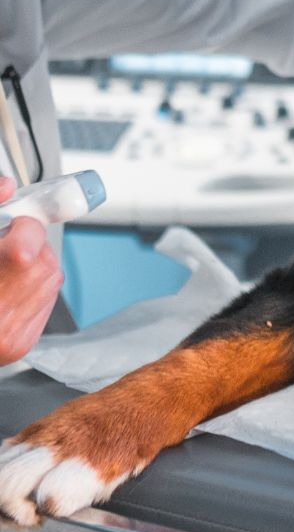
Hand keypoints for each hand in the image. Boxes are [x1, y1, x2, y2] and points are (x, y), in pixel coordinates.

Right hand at [0, 177, 62, 366]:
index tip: (14, 224)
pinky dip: (34, 285)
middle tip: (4, 243)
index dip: (24, 229)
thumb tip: (6, 186)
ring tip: (1, 266)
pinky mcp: (19, 345)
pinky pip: (47, 299)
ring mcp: (9, 337)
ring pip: (50, 279)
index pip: (25, 252)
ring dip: (32, 263)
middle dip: (28, 244)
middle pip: (43, 262)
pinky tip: (6, 285)